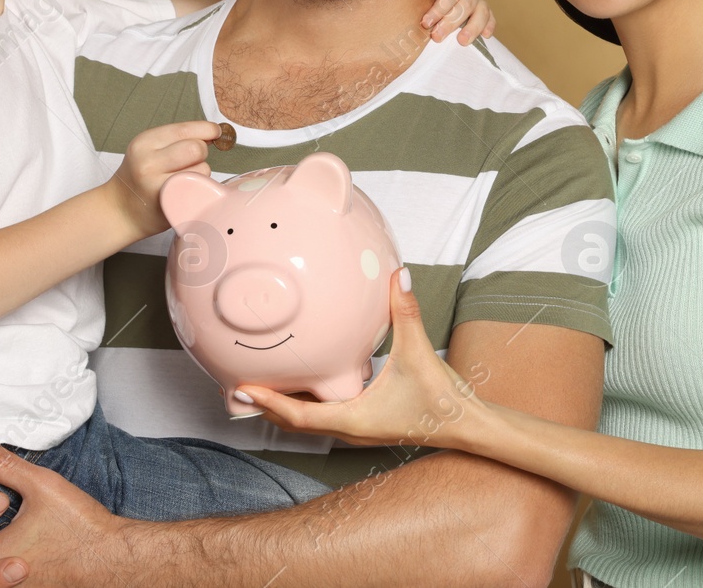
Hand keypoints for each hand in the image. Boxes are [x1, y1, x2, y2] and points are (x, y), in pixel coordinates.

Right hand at [108, 120, 223, 241]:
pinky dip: (200, 187)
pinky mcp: (171, 205)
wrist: (120, 211)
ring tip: (183, 178)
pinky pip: (201, 188)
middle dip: (202, 152)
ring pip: (203, 169)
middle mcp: (148, 163)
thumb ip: (178, 138)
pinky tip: (185, 190)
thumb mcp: (149, 149)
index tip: (215, 131)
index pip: (185, 130)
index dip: (207, 129)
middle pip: (197, 148)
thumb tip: (214, 131)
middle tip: (192, 160)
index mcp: (144, 143)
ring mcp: (159, 186)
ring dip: (201, 172)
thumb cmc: (141, 177)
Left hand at [238, 270, 489, 450]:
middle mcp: (349, 428)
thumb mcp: (419, 352)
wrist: (465, 426)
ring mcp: (356, 428)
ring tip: (259, 384)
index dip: (267, 403)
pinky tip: (303, 382)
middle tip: (236, 386)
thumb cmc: (442, 399)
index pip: (298, 415)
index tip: (242, 388)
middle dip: (265, 406)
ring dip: (283, 405)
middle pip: (293, 422)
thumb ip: (406, 312)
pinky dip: (304, 403)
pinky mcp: (364, 423)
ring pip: (307, 421)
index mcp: (353, 417)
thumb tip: (398, 275)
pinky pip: (324, 415)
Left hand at [421, 0, 493, 45]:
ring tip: (462, 41)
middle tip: (437, 36)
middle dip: (451, 22)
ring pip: (482, 12)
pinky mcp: (480, 6)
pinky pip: (489, 16)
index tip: (426, 22)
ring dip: (473, 28)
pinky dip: (489, 26)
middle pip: (466, 5)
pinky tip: (485, 36)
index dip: (440, 9)